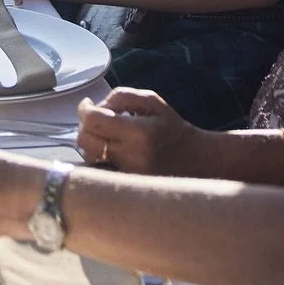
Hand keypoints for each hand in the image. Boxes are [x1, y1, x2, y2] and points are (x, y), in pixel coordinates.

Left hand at [76, 88, 201, 174]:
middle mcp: (132, 157)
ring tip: (104, 135)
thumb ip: (121, 96)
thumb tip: (95, 106)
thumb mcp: (151, 101)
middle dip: (84, 126)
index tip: (88, 104)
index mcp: (139, 133)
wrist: (199, 161)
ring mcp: (129, 176)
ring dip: (90, 143)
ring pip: (89, 158)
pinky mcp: (129, 187)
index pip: (94, 121)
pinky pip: (100, 172)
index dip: (84, 110)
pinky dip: (97, 160)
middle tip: (95, 120)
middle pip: (85, 141)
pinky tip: (108, 152)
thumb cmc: (172, 128)